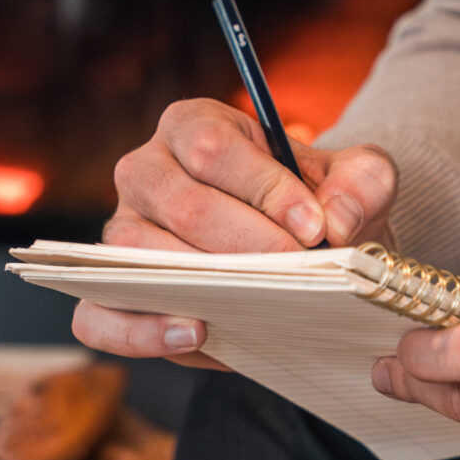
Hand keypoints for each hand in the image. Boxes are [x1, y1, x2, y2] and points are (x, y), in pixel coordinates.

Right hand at [72, 98, 398, 368]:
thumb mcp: (356, 181)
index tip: (314, 227)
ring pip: (136, 256)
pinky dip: (136, 332)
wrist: (298, 248)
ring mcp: (119, 232)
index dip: (264, 188)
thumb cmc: (315, 205)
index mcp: (192, 126)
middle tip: (296, 270)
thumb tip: (335, 219)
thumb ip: (363, 183)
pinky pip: (96, 316)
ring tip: (254, 307)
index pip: (212, 148)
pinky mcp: (109, 290)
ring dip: (197, 286)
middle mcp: (144, 171)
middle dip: (245, 243)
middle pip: (180, 204)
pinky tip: (194, 334)